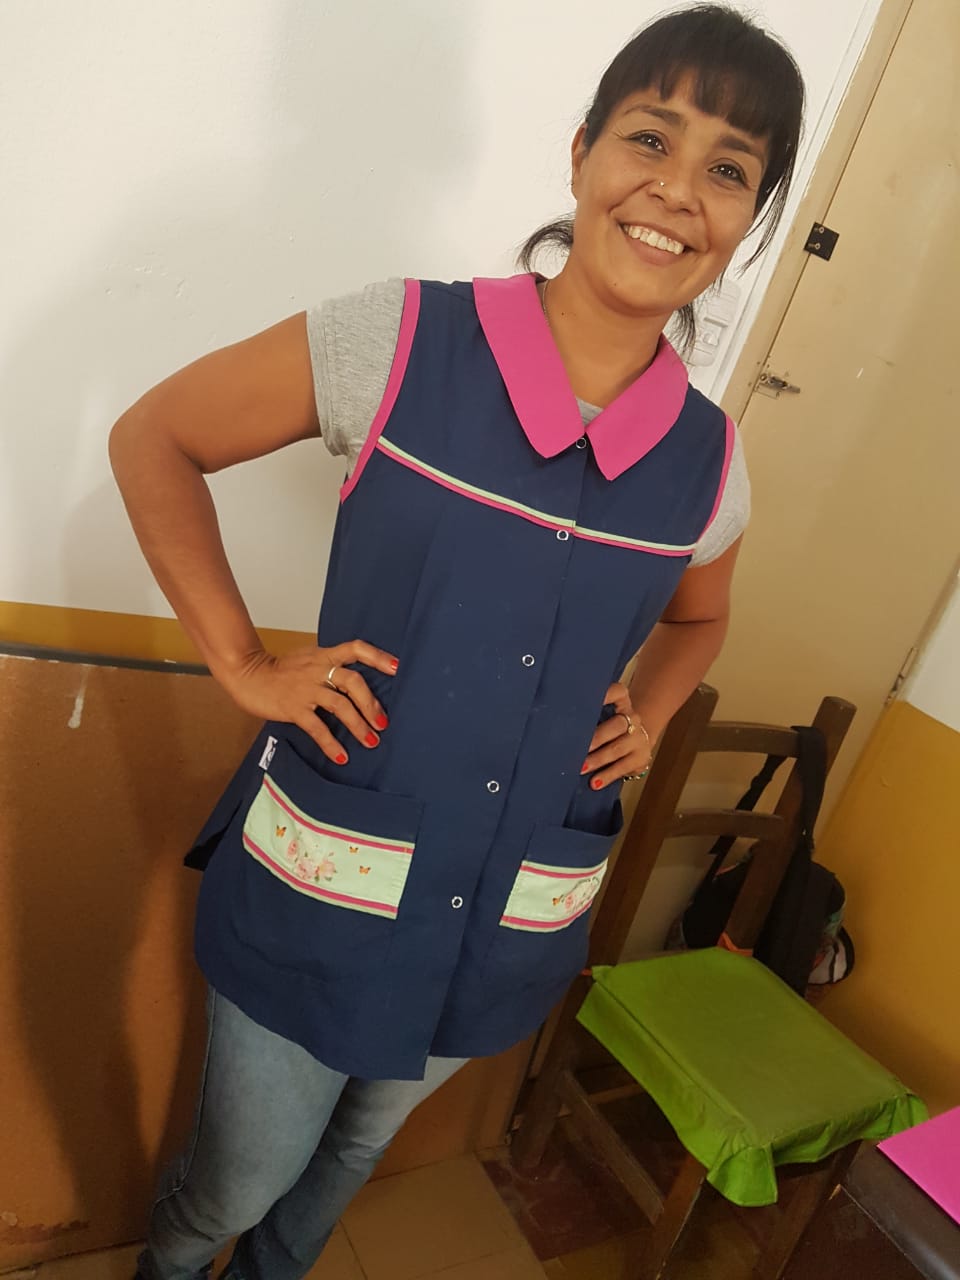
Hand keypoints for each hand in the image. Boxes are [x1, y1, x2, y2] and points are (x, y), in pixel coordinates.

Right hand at [217, 639, 398, 765]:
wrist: (248, 673)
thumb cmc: (280, 669)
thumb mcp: (307, 658)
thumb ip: (329, 664)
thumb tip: (354, 681)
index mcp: (324, 655)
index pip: (355, 648)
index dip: (377, 657)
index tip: (397, 668)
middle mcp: (318, 670)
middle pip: (353, 681)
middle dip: (371, 703)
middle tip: (383, 722)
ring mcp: (306, 689)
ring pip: (340, 705)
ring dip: (358, 725)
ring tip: (370, 741)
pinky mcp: (294, 708)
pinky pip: (317, 727)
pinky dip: (331, 744)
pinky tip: (341, 756)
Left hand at [581, 681, 652, 789]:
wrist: (637, 741)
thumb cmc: (609, 727)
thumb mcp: (603, 716)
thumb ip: (586, 715)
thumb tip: (552, 722)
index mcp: (622, 702)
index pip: (618, 692)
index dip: (607, 694)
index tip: (588, 698)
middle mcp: (633, 718)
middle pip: (617, 725)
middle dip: (597, 737)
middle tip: (578, 747)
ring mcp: (638, 738)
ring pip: (618, 748)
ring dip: (598, 759)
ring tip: (581, 767)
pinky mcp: (640, 758)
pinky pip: (623, 768)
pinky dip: (607, 775)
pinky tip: (595, 782)